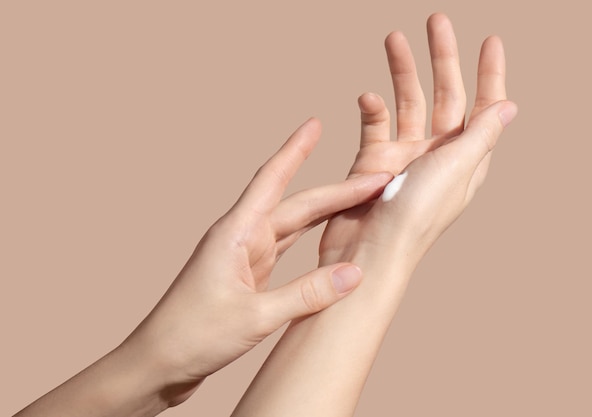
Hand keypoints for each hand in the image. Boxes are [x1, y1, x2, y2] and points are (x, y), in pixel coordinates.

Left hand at [123, 118, 391, 405]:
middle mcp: (242, 238)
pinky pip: (287, 251)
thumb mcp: (255, 317)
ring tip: (360, 199)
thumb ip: (306, 294)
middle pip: (297, 205)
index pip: (273, 180)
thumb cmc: (193, 336)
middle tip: (377, 179)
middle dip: (337, 191)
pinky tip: (327, 237)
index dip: (296, 150)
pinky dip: (311, 242)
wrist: (158, 363)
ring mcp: (245, 257)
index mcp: (237, 233)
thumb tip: (354, 273)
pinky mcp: (248, 277)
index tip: (315, 123)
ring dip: (326, 213)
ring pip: (294, 226)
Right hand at [320, 13, 516, 268]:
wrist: (368, 253)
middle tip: (437, 21)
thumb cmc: (414, 219)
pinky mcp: (374, 163)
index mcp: (466, 159)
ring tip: (394, 39)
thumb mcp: (455, 170)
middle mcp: (437, 155)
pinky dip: (372, 108)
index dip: (490, 74)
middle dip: (443, 59)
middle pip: (445, 97)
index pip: (484, 107)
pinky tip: (368, 97)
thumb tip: (508, 105)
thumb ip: (481, 135)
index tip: (490, 41)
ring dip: (403, 72)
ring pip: (408, 104)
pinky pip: (376, 126)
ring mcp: (404, 158)